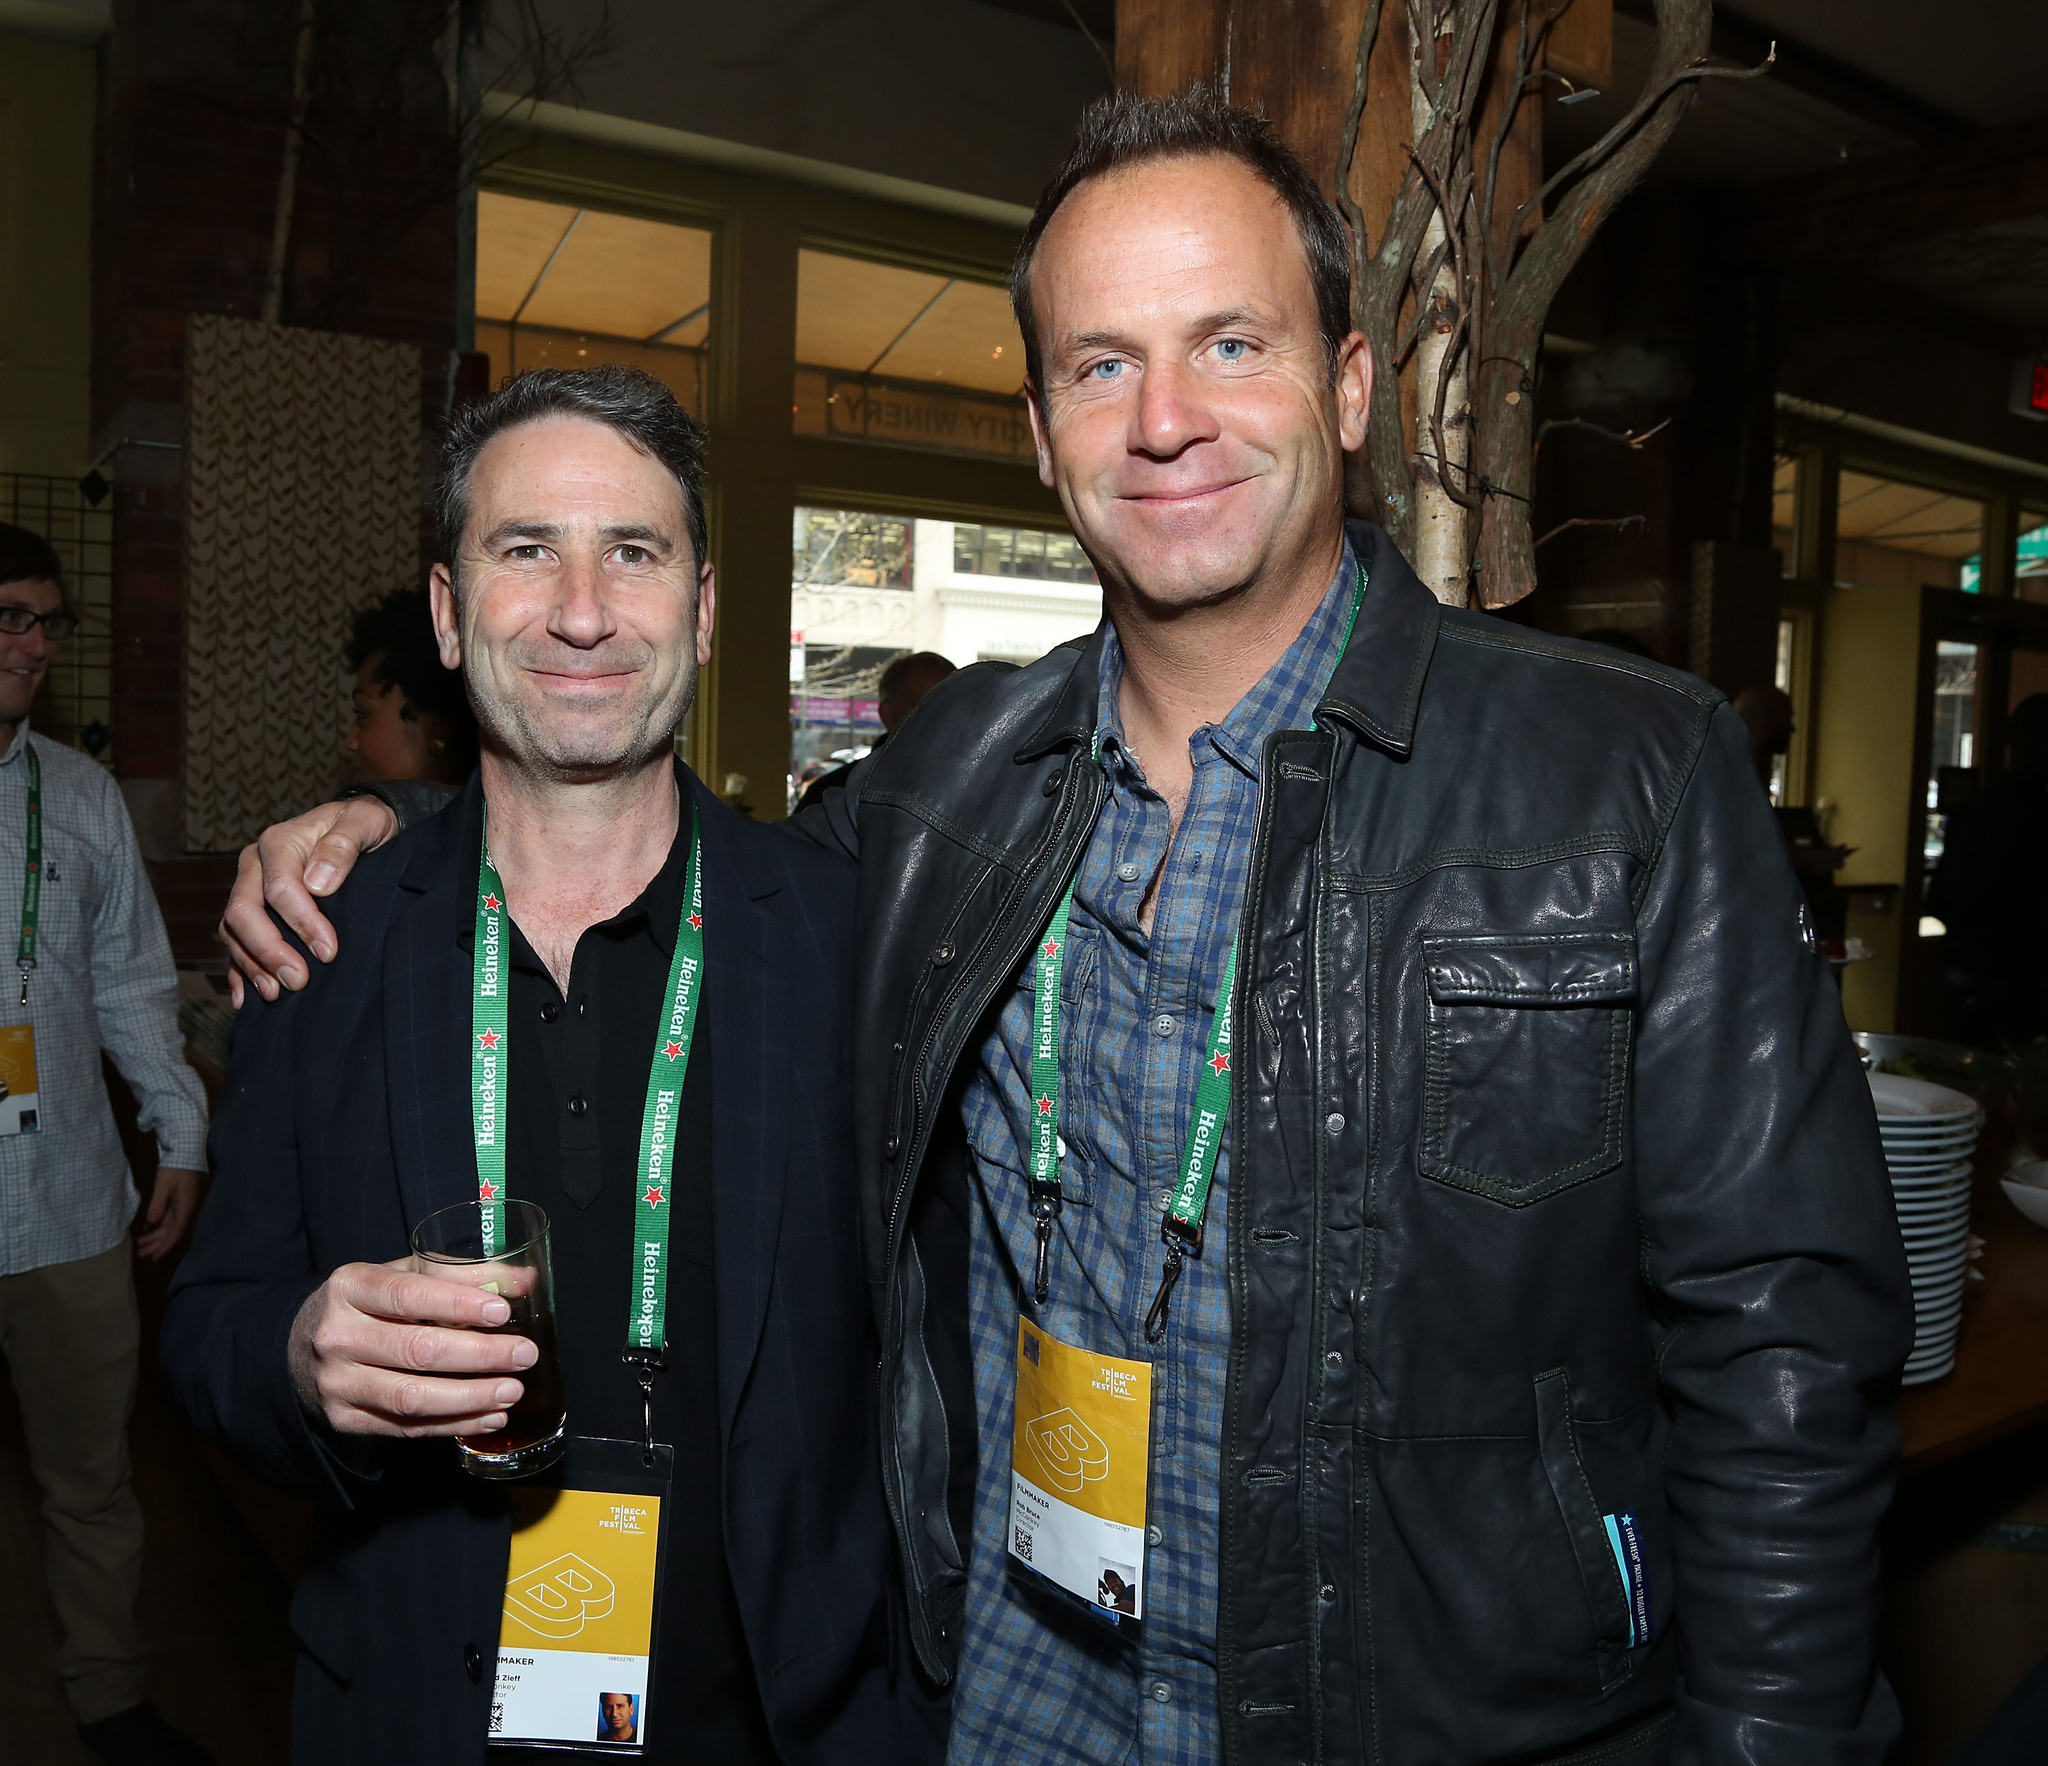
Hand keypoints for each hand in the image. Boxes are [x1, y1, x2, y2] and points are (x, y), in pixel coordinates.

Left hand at [135, 1165, 204, 1259]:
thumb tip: (151, 1224)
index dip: (165, 1246)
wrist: (187, 1151)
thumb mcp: (164, 1185)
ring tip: (141, 1245)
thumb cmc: (176, 1168)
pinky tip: (147, 1229)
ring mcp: (181, 1204)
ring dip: (156, 1236)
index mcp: (185, 1207)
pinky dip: (157, 1225)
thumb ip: (157, 1205)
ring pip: (168, 1225)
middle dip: (157, 1244)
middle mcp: (185, 1208)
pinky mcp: (177, 1199)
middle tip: (141, 1255)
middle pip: (171, 1232)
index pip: (176, 1232)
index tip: (154, 1258)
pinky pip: (167, 1217)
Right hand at [219, 798, 397, 1005]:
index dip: (303, 923)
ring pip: (233, 930)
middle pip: (244, 911)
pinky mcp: (252, 909)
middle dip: (269, 950)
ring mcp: (248, 888)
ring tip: (276, 993)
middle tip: (298, 981)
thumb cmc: (362, 824)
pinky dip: (239, 969)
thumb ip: (344, 844)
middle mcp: (254, 865)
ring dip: (252, 964)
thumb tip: (318, 883)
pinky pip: (234, 941)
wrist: (357, 827)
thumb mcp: (364, 821)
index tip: (329, 952)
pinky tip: (248, 997)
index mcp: (278, 843)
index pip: (280, 888)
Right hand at [288, 1258, 535, 1438]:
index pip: (407, 1295)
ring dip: (470, 1397)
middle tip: (524, 1354)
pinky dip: (454, 1424)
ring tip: (513, 1391)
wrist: (302, 1348)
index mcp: (350, 1287)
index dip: (457, 1304)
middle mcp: (337, 1335)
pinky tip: (490, 1416)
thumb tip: (524, 1281)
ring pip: (411, 1396)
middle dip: (479, 1354)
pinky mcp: (343, 1419)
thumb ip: (461, 1274)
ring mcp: (337, 1382)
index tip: (503, 1312)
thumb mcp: (404, 1275)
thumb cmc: (371, 1304)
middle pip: (416, 1350)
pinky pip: (406, 1427)